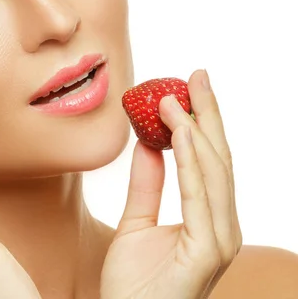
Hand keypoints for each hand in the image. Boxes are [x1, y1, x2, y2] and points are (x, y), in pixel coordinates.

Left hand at [101, 70, 241, 298]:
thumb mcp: (135, 222)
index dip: (203, 121)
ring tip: (176, 97)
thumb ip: (147, 184)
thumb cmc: (132, 283)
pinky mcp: (207, 252)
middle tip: (195, 75)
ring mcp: (218, 240)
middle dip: (207, 114)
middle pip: (218, 159)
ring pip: (213, 173)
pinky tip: (181, 133)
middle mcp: (221, 227)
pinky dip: (191, 162)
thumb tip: (149, 143)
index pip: (209, 161)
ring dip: (196, 130)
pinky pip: (198, 197)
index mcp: (208, 219)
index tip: (189, 86)